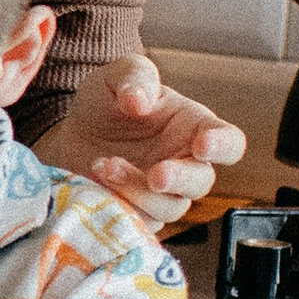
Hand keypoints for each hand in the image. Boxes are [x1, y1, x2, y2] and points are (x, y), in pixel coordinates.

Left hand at [35, 55, 245, 228]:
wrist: (70, 134)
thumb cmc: (106, 103)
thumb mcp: (116, 76)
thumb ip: (135, 77)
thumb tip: (139, 101)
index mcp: (193, 127)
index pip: (228, 142)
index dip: (222, 147)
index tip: (203, 144)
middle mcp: (185, 163)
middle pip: (202, 182)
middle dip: (180, 179)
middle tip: (157, 174)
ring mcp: (163, 194)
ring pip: (169, 206)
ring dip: (138, 190)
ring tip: (104, 166)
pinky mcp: (138, 214)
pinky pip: (140, 221)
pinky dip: (119, 205)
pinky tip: (96, 182)